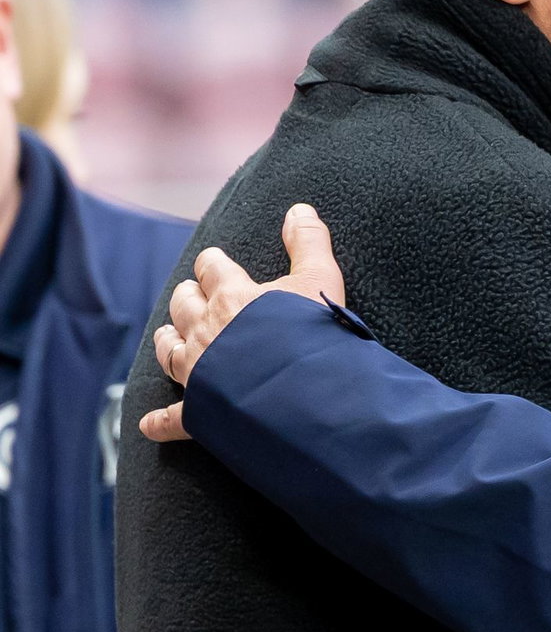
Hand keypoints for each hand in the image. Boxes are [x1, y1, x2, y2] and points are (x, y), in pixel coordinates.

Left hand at [139, 204, 345, 442]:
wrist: (305, 395)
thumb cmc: (313, 336)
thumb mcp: (321, 280)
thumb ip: (309, 242)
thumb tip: (299, 208)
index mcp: (232, 296)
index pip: (212, 268)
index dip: (213, 264)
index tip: (214, 263)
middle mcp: (205, 329)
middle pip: (183, 305)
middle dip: (187, 297)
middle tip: (193, 296)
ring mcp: (198, 371)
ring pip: (168, 350)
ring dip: (167, 340)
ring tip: (169, 335)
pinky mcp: (199, 411)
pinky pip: (170, 418)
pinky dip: (159, 421)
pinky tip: (149, 423)